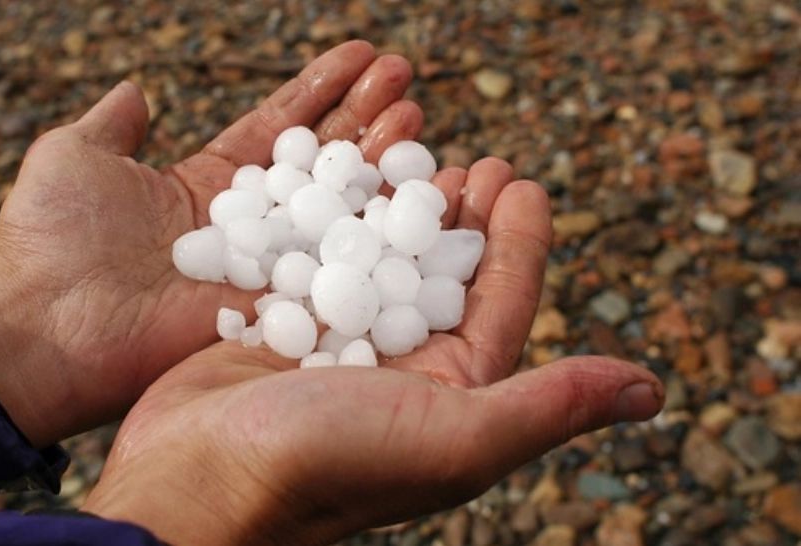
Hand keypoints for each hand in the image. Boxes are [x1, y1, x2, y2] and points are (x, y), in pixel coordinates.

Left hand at [0, 41, 423, 446]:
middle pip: (319, 164)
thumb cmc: (50, 240)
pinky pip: (335, 273)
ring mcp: (264, 272)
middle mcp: (246, 229)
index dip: (320, 91)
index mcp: (206, 188)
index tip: (362, 56)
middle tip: (405, 80)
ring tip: (414, 115)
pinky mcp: (274, 314)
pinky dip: (376, 240)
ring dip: (378, 163)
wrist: (40, 328)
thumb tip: (137, 89)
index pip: (277, 129)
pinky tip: (413, 199)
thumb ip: (113, 125)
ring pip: (337, 211)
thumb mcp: (74, 157)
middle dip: (364, 118)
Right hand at [81, 161, 664, 545]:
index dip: (518, 242)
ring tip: (417, 162)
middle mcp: (402, 376)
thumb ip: (546, 408)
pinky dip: (339, 224)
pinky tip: (344, 187)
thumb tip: (652, 390)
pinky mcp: (284, 331)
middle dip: (464, 219)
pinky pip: (324, 263)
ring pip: (385, 264)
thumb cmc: (325, 466)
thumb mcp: (452, 437)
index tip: (522, 179)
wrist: (195, 482)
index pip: (502, 306)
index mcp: (452, 400)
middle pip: (445, 278)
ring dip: (403, 214)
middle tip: (477, 160)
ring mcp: (340, 352)